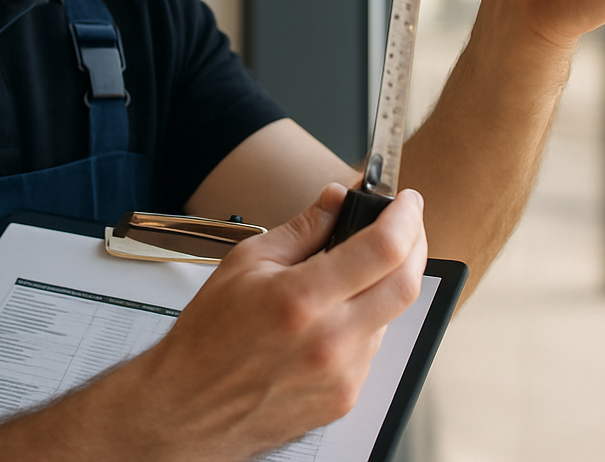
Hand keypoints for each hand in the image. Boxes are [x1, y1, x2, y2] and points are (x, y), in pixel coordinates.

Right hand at [130, 184, 426, 461]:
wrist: (189, 405)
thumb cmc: (209, 336)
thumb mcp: (246, 261)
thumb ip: (302, 228)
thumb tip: (336, 199)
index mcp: (302, 299)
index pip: (381, 249)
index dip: (404, 218)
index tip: (406, 201)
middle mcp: (330, 342)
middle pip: (405, 284)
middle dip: (415, 244)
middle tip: (406, 224)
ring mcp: (342, 377)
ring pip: (391, 316)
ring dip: (386, 283)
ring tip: (355, 270)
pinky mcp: (345, 398)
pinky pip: (372, 346)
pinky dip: (366, 318)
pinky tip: (336, 312)